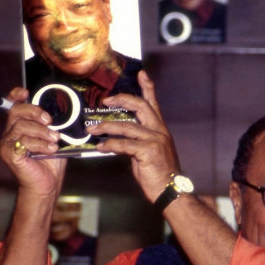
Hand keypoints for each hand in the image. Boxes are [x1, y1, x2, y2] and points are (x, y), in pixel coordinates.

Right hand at [0, 87, 65, 198]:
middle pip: (16, 111)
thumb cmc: (51, 162)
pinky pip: (23, 142)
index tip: (27, 93)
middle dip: (34, 112)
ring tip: (55, 139)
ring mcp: (7, 143)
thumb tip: (65, 112)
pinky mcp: (9, 154)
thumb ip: (53, 126)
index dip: (16, 96)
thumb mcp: (54, 139)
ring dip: (42, 131)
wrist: (46, 185)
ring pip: (21, 126)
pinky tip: (50, 149)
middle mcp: (10, 133)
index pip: (13, 105)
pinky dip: (40, 144)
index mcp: (20, 126)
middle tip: (49, 121)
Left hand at [90, 71, 181, 202]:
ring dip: (106, 126)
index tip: (141, 74)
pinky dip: (110, 145)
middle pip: (141, 106)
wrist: (171, 191)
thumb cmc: (159, 175)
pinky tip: (101, 147)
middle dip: (122, 100)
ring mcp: (155, 140)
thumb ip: (136, 142)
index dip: (147, 87)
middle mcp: (160, 131)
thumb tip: (118, 139)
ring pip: (126, 126)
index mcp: (160, 130)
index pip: (153, 103)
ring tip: (92, 129)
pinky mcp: (148, 151)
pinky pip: (124, 144)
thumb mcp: (148, 154)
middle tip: (105, 101)